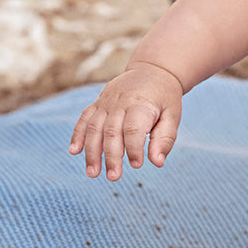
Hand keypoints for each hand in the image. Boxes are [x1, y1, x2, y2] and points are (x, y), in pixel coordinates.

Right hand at [68, 62, 182, 180]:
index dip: (134, 149)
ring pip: (94, 128)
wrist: (153, 70)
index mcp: (141, 104)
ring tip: (92, 173)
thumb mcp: (172, 116)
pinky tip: (74, 151)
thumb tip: (157, 163)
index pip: (133, 129)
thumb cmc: (165, 98)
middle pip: (111, 131)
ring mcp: (106, 102)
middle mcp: (120, 102)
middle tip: (113, 177)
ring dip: (91, 152)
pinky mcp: (98, 103)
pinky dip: (78, 135)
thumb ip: (165, 139)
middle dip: (111, 156)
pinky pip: (84, 119)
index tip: (137, 165)